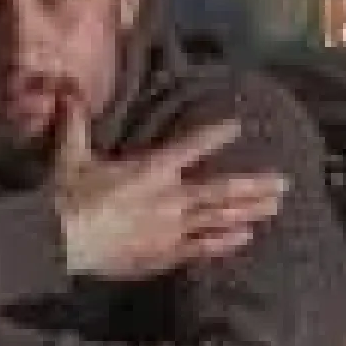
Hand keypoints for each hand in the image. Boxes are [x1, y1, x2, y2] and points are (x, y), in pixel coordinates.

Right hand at [51, 90, 287, 278]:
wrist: (61, 241)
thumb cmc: (65, 198)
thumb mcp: (70, 155)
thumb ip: (75, 122)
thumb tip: (66, 89)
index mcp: (150, 169)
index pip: (191, 147)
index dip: (216, 135)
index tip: (237, 126)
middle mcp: (169, 198)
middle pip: (222, 190)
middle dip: (255, 186)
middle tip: (284, 183)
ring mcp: (170, 229)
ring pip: (219, 219)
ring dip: (250, 212)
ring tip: (275, 206)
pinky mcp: (164, 255)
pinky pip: (202, 248)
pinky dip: (225, 242)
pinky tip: (246, 237)